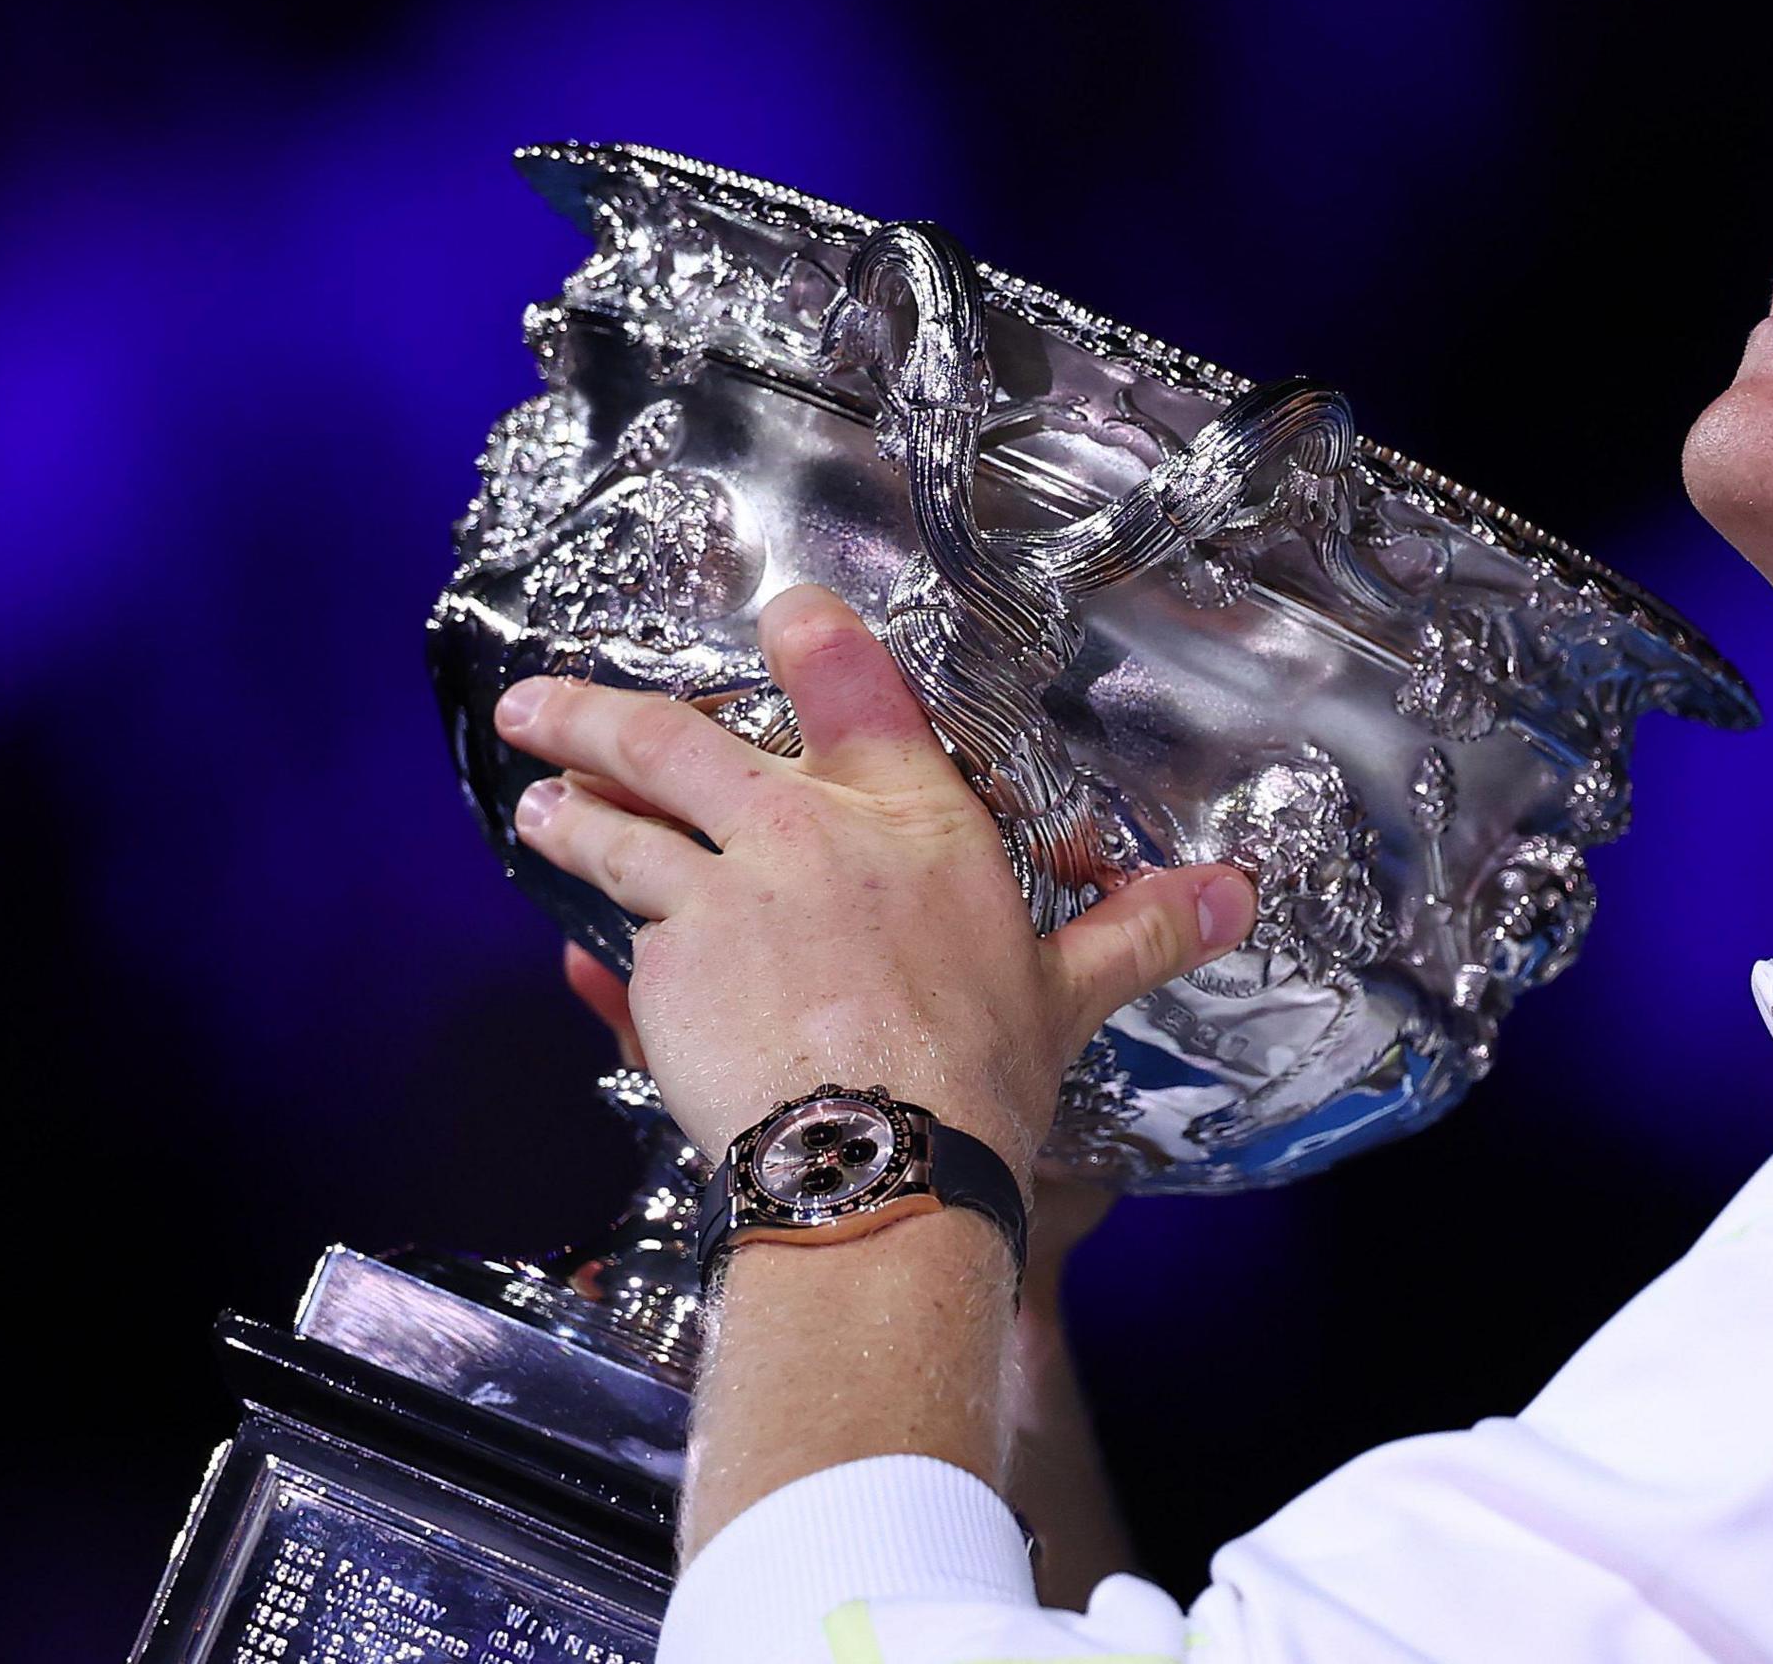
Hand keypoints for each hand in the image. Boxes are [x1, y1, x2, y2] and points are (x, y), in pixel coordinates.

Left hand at [493, 583, 1256, 1170]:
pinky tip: (571, 952)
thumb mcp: (1069, 995)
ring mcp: (721, 893)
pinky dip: (591, 946)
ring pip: (618, 831)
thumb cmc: (979, 1078)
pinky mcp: (663, 966)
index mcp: (912, 821)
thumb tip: (1236, 899)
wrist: (882, 1161)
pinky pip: (612, 943)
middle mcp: (804, 833)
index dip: (810, 638)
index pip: (854, 690)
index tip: (781, 611)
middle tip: (538, 705)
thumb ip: (1140, 932)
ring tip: (536, 806)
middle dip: (596, 716)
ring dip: (567, 814)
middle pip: (676, 743)